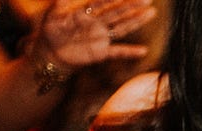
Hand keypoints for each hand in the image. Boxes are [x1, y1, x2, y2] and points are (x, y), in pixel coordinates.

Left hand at [35, 0, 156, 67]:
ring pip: (122, 27)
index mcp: (87, 13)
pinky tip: (143, 51)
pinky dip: (130, 52)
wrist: (50, 53)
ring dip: (136, 21)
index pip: (104, 2)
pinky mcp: (101, 53)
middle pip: (118, 13)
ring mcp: (101, 38)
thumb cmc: (50, 30)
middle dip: (132, 5)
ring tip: (151, 13)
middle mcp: (98, 24)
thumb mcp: (53, 12)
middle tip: (148, 0)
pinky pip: (118, 52)